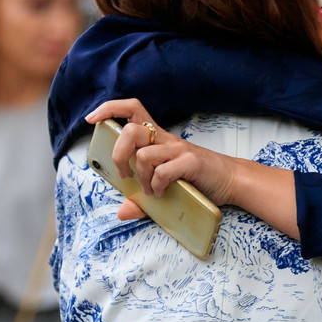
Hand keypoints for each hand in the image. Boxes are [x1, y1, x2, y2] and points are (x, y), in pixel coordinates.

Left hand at [85, 99, 240, 218]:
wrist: (229, 180)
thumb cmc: (195, 180)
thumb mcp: (163, 188)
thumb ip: (142, 200)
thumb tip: (122, 213)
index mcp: (157, 138)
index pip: (131, 109)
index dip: (109, 108)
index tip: (92, 119)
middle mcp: (165, 139)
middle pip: (130, 131)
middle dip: (119, 154)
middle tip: (125, 174)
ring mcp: (178, 149)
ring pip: (144, 155)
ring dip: (141, 178)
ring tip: (151, 191)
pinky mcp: (190, 162)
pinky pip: (162, 172)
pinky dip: (158, 186)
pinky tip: (164, 193)